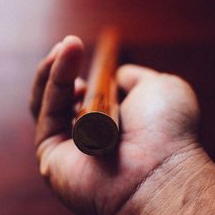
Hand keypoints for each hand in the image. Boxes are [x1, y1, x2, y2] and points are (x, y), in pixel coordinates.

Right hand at [30, 35, 201, 214]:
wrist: (161, 170)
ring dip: (55, 70)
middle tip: (71, 44)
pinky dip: (51, 81)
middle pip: (64, 99)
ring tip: (67, 45)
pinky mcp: (51, 157)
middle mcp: (89, 138)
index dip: (85, 72)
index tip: (84, 49)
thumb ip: (134, 79)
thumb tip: (116, 76)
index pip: (90, 96)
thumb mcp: (159, 88)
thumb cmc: (169, 130)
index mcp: (114, 125)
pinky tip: (62, 56)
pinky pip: (46, 112)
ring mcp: (69, 149)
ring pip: (49, 103)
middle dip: (65, 69)